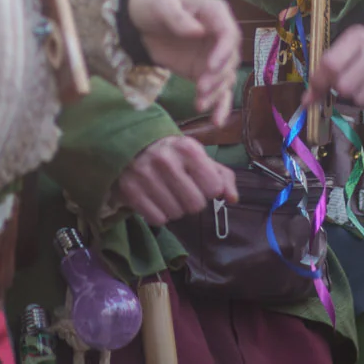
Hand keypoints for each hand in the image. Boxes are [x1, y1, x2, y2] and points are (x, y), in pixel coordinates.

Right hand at [113, 134, 235, 225]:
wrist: (132, 145)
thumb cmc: (173, 154)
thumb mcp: (199, 157)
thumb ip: (222, 176)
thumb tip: (233, 199)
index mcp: (188, 148)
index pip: (213, 188)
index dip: (209, 190)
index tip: (200, 183)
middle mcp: (166, 160)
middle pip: (195, 205)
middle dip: (192, 201)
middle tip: (183, 190)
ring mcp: (145, 175)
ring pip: (176, 214)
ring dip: (175, 209)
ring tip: (167, 193)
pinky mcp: (130, 190)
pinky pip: (157, 219)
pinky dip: (159, 214)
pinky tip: (154, 199)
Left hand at [124, 0, 240, 124]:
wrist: (138, 22)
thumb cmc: (152, 5)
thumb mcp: (161, 6)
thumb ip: (178, 18)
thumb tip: (199, 32)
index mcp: (214, 12)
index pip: (228, 33)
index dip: (224, 51)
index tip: (210, 67)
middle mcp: (220, 34)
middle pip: (229, 59)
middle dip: (217, 76)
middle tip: (200, 88)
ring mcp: (213, 54)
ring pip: (224, 77)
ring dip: (215, 93)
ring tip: (199, 104)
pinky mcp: (204, 71)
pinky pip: (217, 89)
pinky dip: (218, 104)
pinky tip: (216, 120)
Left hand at [309, 27, 363, 114]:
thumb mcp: (353, 49)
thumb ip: (327, 70)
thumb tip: (306, 101)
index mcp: (359, 36)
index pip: (330, 64)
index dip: (318, 84)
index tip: (312, 97)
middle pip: (344, 87)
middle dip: (344, 90)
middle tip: (355, 81)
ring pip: (361, 100)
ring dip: (362, 98)